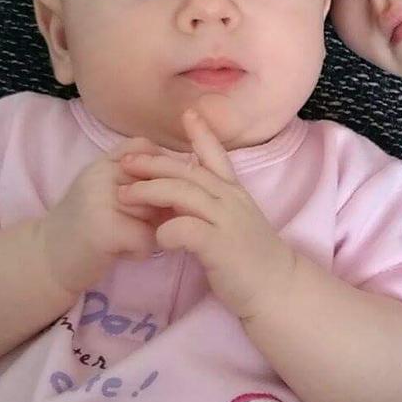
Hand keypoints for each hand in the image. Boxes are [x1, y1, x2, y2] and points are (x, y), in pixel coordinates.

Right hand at [41, 137, 166, 295]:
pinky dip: (143, 251)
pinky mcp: (104, 228)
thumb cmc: (85, 227)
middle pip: (158, 181)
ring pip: (156, 210)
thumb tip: (187, 175)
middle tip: (144, 224)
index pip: (145, 148)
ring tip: (131, 237)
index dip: (160, 170)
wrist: (45, 258)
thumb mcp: (106, 191)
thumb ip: (137, 178)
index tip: (158, 194)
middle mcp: (100, 173)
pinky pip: (148, 237)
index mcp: (103, 161)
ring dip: (153, 230)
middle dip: (161, 206)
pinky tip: (126, 253)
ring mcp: (101, 198)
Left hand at [117, 105, 295, 319]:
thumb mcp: (236, 222)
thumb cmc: (252, 259)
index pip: (217, 157)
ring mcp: (227, 221)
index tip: (188, 113)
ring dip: (150, 192)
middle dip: (154, 164)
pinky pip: (186, 230)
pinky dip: (167, 230)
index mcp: (235, 193)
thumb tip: (182, 198)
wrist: (277, 288)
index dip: (202, 134)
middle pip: (188, 172)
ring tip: (124, 195)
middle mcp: (231, 201)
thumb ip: (213, 206)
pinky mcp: (220, 246)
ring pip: (183, 195)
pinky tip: (156, 237)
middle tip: (126, 161)